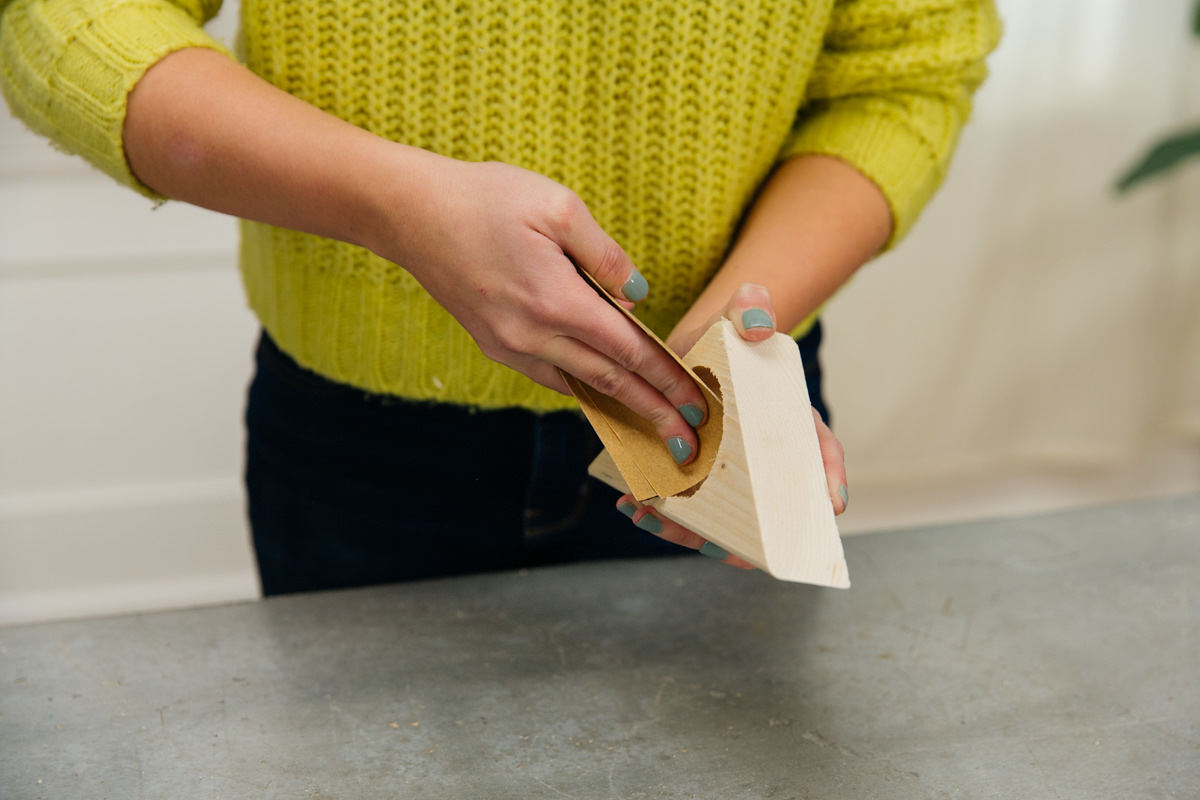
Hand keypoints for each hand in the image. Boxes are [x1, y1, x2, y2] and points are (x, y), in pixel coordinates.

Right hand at [372, 158, 708, 462]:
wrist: (411, 214)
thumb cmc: (485, 199)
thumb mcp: (559, 208)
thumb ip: (606, 256)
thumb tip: (637, 297)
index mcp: (556, 301)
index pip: (628, 352)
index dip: (667, 381)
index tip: (696, 407)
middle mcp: (533, 336)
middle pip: (609, 382)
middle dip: (653, 411)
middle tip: (688, 439)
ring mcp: (509, 346)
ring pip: (578, 384)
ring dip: (618, 405)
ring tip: (652, 422)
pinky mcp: (493, 344)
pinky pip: (549, 374)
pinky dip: (582, 385)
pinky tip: (602, 388)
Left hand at [615, 283, 849, 567]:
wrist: (687, 352)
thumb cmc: (725, 339)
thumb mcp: (738, 317)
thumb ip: (751, 309)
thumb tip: (757, 323)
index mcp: (791, 424)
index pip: (821, 454)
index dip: (830, 481)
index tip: (832, 504)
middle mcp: (765, 461)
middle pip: (768, 507)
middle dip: (747, 534)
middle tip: (719, 543)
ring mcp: (730, 477)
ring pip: (722, 520)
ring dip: (691, 532)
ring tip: (655, 518)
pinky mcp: (695, 480)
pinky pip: (685, 511)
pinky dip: (662, 516)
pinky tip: (634, 506)